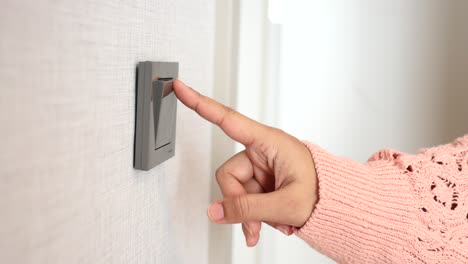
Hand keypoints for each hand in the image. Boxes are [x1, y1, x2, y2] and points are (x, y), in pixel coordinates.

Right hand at [173, 80, 317, 246]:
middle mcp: (262, 152)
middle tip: (255, 223)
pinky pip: (243, 198)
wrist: (337, 204)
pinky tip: (262, 225)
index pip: (229, 120)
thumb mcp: (287, 204)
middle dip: (239, 202)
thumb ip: (247, 209)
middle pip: (228, 174)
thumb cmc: (324, 192)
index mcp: (270, 143)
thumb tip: (215, 212)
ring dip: (248, 213)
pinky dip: (251, 215)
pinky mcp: (261, 181)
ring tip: (268, 224)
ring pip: (235, 190)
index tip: (180, 88)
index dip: (201, 103)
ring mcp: (260, 168)